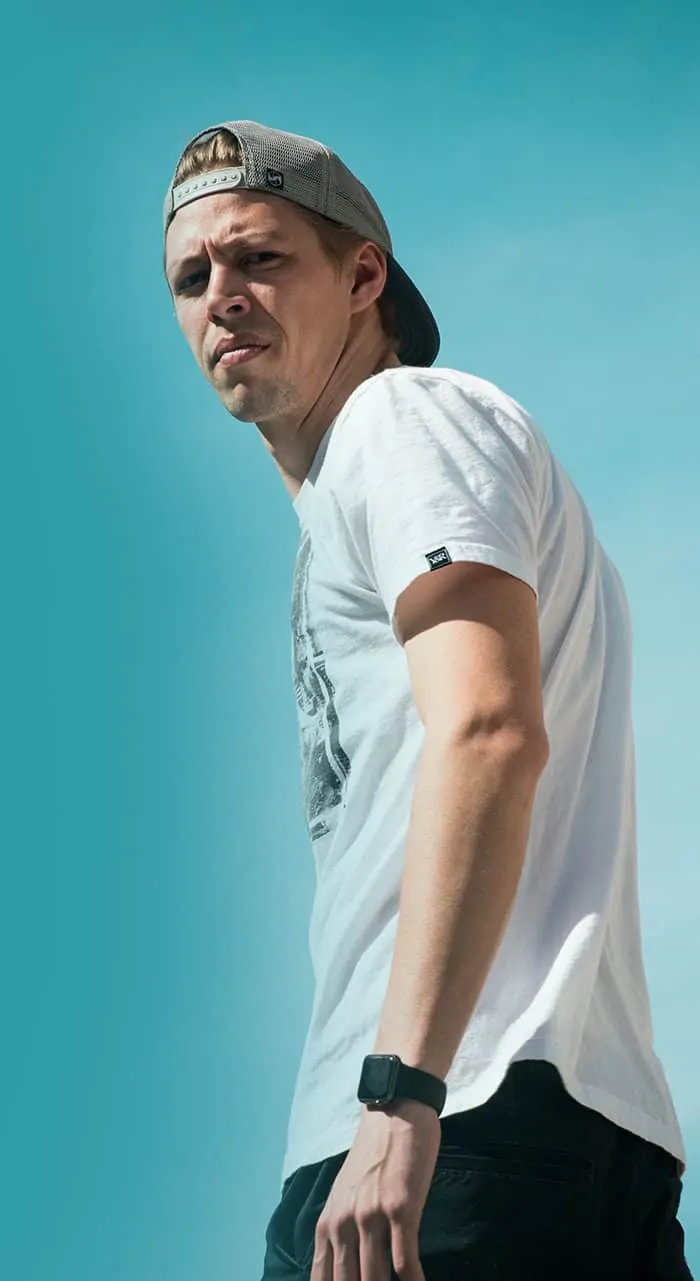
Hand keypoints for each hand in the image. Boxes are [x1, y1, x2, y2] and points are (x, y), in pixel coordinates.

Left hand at [310, 1097, 441, 1279]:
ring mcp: (370, 1217)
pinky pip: (405, 1261)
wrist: (395, 1110)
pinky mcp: (400, 1209)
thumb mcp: (344, 1194)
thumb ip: (340, 1232)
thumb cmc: (373, 1155)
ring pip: (375, 1280)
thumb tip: (342, 1271)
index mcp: (328, 1224)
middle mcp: (344, 1223)